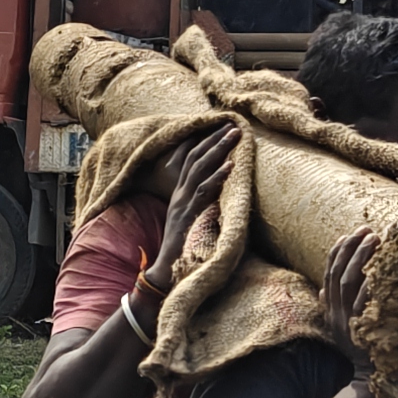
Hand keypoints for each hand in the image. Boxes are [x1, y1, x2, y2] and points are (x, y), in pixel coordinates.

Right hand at [149, 124, 239, 290]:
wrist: (164, 273)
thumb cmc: (180, 252)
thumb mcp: (191, 224)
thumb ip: (201, 210)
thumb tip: (218, 201)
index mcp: (180, 196)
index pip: (190, 162)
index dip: (204, 144)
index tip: (220, 130)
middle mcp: (179, 196)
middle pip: (195, 159)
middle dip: (213, 140)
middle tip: (232, 124)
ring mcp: (182, 204)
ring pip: (199, 169)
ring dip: (218, 150)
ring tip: (234, 135)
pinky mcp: (188, 216)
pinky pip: (204, 193)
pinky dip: (217, 177)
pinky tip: (230, 165)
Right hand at [322, 226, 380, 388]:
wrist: (367, 379)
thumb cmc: (360, 351)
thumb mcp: (342, 328)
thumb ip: (333, 307)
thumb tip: (323, 289)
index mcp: (330, 311)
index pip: (328, 275)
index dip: (336, 253)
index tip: (346, 234)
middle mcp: (335, 314)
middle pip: (338, 274)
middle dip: (351, 249)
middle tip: (366, 230)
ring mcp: (347, 321)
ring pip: (348, 283)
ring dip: (361, 258)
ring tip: (374, 239)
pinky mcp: (360, 329)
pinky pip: (362, 301)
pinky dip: (369, 283)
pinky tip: (378, 270)